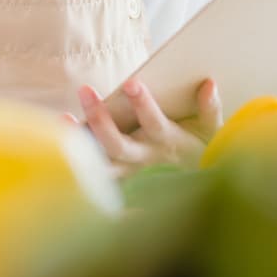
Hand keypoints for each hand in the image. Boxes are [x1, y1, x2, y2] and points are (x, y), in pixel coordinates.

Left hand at [69, 78, 222, 175]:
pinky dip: (78, 156)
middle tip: (84, 89)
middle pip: (118, 145)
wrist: (199, 193)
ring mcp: (130, 172)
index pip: (154, 124)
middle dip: (100, 118)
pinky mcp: (120, 178)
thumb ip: (210, 109)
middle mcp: (146, 160)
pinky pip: (95, 170)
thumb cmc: (203, 151)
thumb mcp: (213, 132)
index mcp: (169, 144)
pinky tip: (63, 134)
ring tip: (64, 118)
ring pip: (102, 162)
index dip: (143, 105)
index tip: (130, 83)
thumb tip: (208, 83)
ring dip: (82, 141)